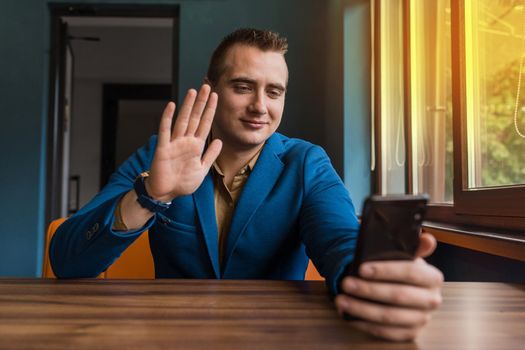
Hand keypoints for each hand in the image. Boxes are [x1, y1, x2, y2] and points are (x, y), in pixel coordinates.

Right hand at [146, 84, 221, 201]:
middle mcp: (185, 141)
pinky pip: (165, 131)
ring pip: (182, 120)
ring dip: (187, 106)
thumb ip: (210, 155)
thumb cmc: (182, 183)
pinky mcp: (163, 148)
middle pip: (195, 118)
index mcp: (196, 146)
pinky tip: (172, 106)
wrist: (165, 193)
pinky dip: (168, 118)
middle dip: (201, 103)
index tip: (215, 97)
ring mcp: (174, 143)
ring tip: (192, 92)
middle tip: (206, 86)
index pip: (205, 124)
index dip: (210, 110)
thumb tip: (220, 141)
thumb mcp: (202, 169)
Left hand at [335, 233, 443, 341]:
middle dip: (368, 290)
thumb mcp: (405, 255)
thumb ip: (414, 247)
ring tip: (341, 300)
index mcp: (433, 277)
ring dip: (362, 309)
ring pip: (389, 316)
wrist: (401, 289)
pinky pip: (386, 332)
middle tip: (346, 283)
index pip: (410, 272)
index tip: (362, 269)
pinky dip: (365, 324)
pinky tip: (350, 316)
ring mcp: (422, 319)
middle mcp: (432, 300)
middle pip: (398, 295)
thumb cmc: (399, 270)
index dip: (385, 271)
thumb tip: (426, 239)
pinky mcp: (410, 333)